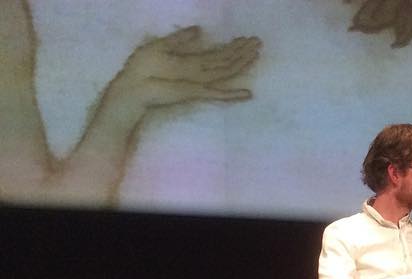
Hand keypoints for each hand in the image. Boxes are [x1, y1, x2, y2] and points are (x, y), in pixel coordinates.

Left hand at [116, 26, 260, 108]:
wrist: (132, 87)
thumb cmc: (143, 68)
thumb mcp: (162, 46)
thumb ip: (181, 39)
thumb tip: (199, 29)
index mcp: (192, 61)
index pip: (218, 53)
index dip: (232, 46)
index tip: (244, 38)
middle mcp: (199, 72)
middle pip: (226, 61)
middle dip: (242, 51)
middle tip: (258, 42)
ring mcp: (199, 83)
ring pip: (225, 70)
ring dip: (241, 62)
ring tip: (256, 52)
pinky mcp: (195, 93)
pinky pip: (217, 94)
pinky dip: (233, 95)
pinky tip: (249, 94)